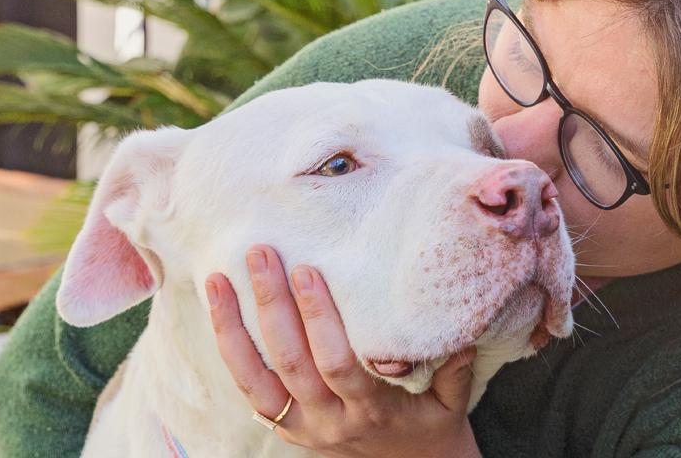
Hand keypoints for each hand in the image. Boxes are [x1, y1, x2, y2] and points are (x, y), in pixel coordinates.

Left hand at [204, 245, 482, 457]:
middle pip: (291, 363)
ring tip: (217, 279)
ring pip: (254, 379)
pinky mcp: (284, 425)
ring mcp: (302, 426)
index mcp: (371, 411)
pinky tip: (219, 310)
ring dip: (233, 326)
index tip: (308, 271)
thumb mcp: (452, 402)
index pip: (337, 363)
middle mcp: (329, 421)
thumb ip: (454, 366)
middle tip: (262, 254)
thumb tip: (463, 324)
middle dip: (272, 306)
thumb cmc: (432, 426)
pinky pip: (248, 389)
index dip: (318, 319)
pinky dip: (230, 349)